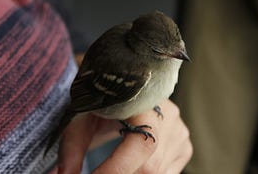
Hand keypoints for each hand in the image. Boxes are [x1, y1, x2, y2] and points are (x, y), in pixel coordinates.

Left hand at [54, 100, 192, 173]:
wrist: (126, 92)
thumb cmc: (103, 103)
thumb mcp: (83, 118)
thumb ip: (71, 147)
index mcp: (145, 102)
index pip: (139, 145)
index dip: (116, 170)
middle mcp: (169, 115)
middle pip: (149, 167)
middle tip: (100, 172)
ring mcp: (181, 130)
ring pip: (159, 173)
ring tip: (115, 168)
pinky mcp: (185, 144)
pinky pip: (168, 173)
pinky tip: (134, 165)